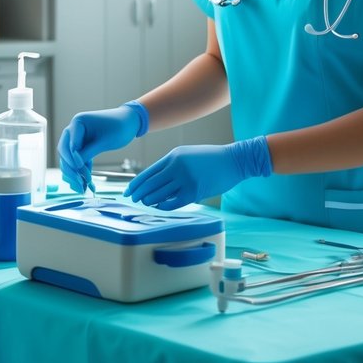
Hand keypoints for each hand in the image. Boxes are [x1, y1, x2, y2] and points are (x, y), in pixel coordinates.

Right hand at [57, 103, 147, 192]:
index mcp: (78, 123)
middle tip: (80, 183)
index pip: (69, 144)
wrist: (129, 123)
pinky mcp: (83, 149)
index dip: (72, 158)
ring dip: (75, 175)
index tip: (79, 169)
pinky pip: (78, 163)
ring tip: (82, 188)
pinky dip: (81, 173)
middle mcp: (73, 131)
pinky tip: (87, 185)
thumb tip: (76, 165)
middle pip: (65, 154)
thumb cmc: (119, 126)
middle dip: (71, 170)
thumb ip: (89, 151)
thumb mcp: (105, 140)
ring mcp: (77, 140)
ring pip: (69, 161)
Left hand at [124, 136, 272, 210]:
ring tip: (145, 203)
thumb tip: (155, 183)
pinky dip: (163, 206)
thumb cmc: (210, 159)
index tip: (128, 191)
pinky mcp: (194, 191)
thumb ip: (171, 166)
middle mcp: (177, 167)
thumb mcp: (187, 155)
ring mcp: (185, 179)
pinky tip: (159, 207)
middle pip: (150, 184)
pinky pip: (173, 202)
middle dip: (139, 193)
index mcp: (173, 156)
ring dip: (150, 200)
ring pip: (160, 194)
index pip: (148, 172)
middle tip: (132, 199)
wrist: (233, 160)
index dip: (136, 184)